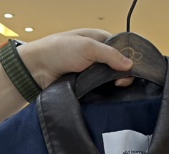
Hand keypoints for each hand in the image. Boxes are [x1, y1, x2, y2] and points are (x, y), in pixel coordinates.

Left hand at [18, 30, 133, 88]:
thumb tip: (130, 64)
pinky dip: (103, 95)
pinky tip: (105, 97)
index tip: (129, 71)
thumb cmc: (58, 51)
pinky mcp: (86, 87)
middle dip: (121, 76)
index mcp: (99, 41)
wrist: (38, 70)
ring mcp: (91, 73)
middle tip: (119, 84)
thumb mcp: (87, 47)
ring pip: (110, 82)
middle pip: (118, 67)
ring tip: (113, 91)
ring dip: (112, 86)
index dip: (127, 60)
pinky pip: (100, 92)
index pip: (121, 50)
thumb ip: (110, 54)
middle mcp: (97, 57)